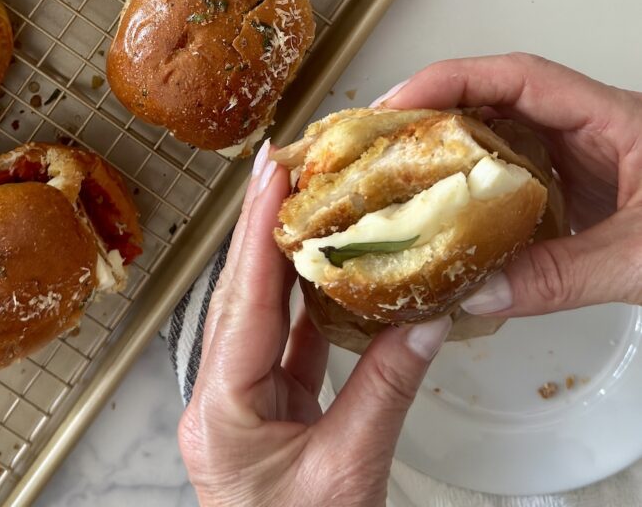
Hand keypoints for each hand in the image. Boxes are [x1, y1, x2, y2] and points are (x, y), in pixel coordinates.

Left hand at [178, 144, 449, 506]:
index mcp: (219, 411)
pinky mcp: (268, 413)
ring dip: (284, 260)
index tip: (269, 172)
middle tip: (282, 167)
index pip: (242, 302)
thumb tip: (422, 322)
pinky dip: (309, 306)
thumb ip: (384, 393)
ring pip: (262, 315)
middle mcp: (219, 399)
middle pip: (241, 296)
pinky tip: (328, 272)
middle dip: (261, 228)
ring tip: (305, 203)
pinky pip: (287, 345)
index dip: (258, 230)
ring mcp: (241, 406)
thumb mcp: (348, 474)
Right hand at [378, 52, 641, 316]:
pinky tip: (446, 217)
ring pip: (502, 136)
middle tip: (376, 142)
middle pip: (496, 97)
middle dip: (433, 111)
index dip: (450, 80)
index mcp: (610, 116)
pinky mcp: (583, 191)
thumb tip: (473, 294)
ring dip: (448, 150)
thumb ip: (562, 275)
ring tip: (394, 175)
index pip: (516, 76)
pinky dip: (475, 190)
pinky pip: (516, 177)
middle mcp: (590, 126)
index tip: (396, 104)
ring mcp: (585, 158)